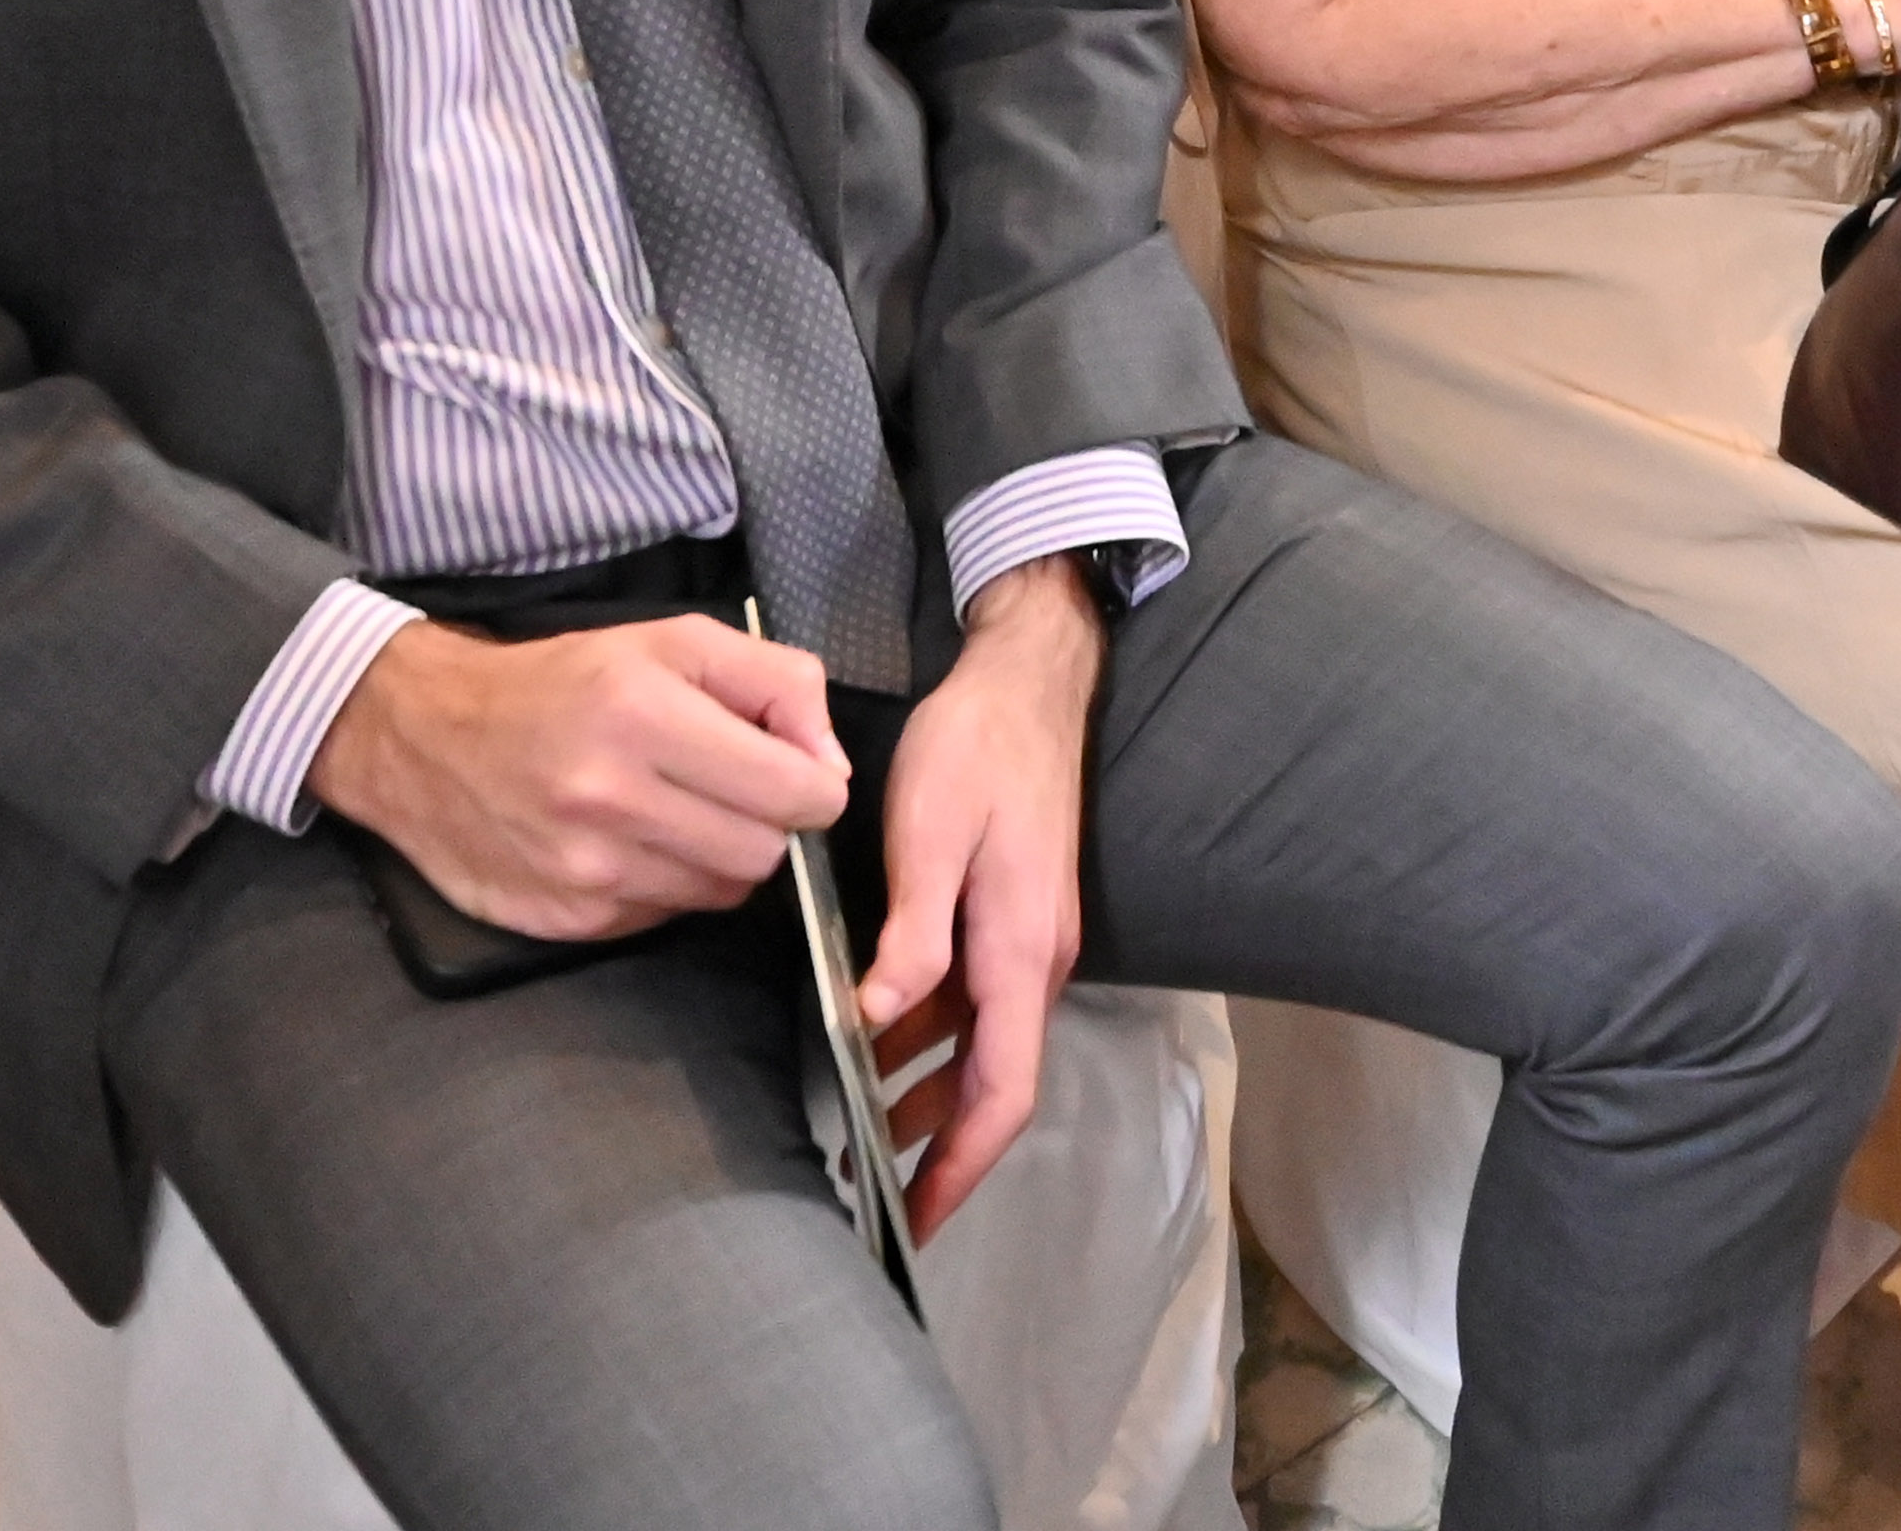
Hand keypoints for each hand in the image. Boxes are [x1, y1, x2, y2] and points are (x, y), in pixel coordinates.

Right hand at [305, 611, 848, 941]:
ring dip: (717, 857)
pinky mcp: (569, 921)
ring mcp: (589, 870)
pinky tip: (629, 843)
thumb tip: (830, 763)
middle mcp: (614, 798)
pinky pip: (666, 917)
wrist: (423, 737)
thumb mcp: (671, 641)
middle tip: (728, 789)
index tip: (791, 769)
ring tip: (674, 811)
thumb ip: (775, 682)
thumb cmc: (562, 680)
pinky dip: (666, 885)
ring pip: (721, 893)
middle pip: (765, 853)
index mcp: (645, 713)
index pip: (797, 793)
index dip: (813, 784)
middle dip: (766, 823)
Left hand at [860, 557, 1105, 1238]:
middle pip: (996, 1084)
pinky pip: (976, 1006)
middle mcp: (1036, 961)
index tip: (919, 1219)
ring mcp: (1030, 940)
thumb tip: (878, 1021)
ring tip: (864, 1130)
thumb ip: (913, 933)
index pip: (1004, 1092)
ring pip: (983, 1047)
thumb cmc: (976, 749)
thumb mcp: (931, 832)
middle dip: (939, 1148)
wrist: (1028, 680)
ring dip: (930, 1096)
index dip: (963, 1166)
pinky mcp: (1014, 917)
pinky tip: (882, 1045)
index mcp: (1021, 952)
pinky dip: (931, 1042)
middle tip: (870, 1188)